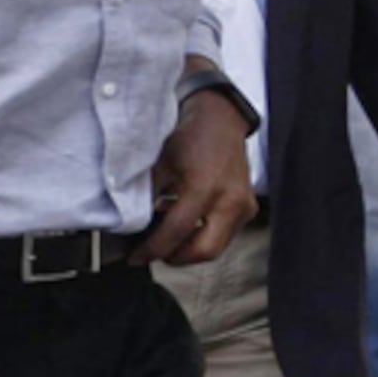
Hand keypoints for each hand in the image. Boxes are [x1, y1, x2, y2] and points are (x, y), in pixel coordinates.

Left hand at [137, 87, 260, 267]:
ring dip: (190, 248)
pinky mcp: (248, 208)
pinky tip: (187, 223)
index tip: (136, 257)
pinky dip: (203, 236)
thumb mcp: (159, 164)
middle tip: (155, 252)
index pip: (176, 232)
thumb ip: (147, 197)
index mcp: (204, 187)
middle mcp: (229, 200)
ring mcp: (243, 206)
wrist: (222, 120)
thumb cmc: (188, 137)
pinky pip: (225, 235)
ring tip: (169, 236)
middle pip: (204, 251)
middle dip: (176, 257)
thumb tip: (128, 225)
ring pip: (216, 247)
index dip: (153, 249)